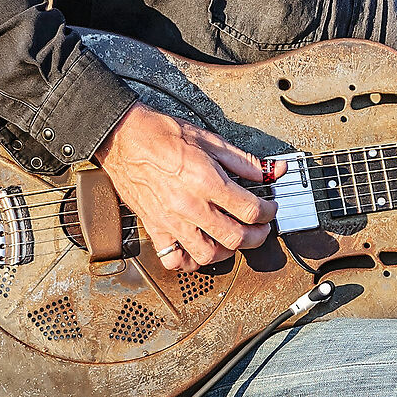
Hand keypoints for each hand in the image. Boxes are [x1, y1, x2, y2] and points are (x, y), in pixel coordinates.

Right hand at [97, 104, 283, 274]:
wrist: (124, 137)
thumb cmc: (162, 135)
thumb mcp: (210, 140)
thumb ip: (244, 161)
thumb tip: (272, 170)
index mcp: (206, 181)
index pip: (249, 209)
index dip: (268, 212)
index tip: (269, 209)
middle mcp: (189, 205)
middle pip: (234, 237)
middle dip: (257, 236)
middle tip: (261, 229)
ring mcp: (170, 220)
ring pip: (207, 255)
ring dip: (227, 252)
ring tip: (233, 240)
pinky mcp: (154, 227)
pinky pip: (173, 258)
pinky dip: (190, 261)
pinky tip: (199, 250)